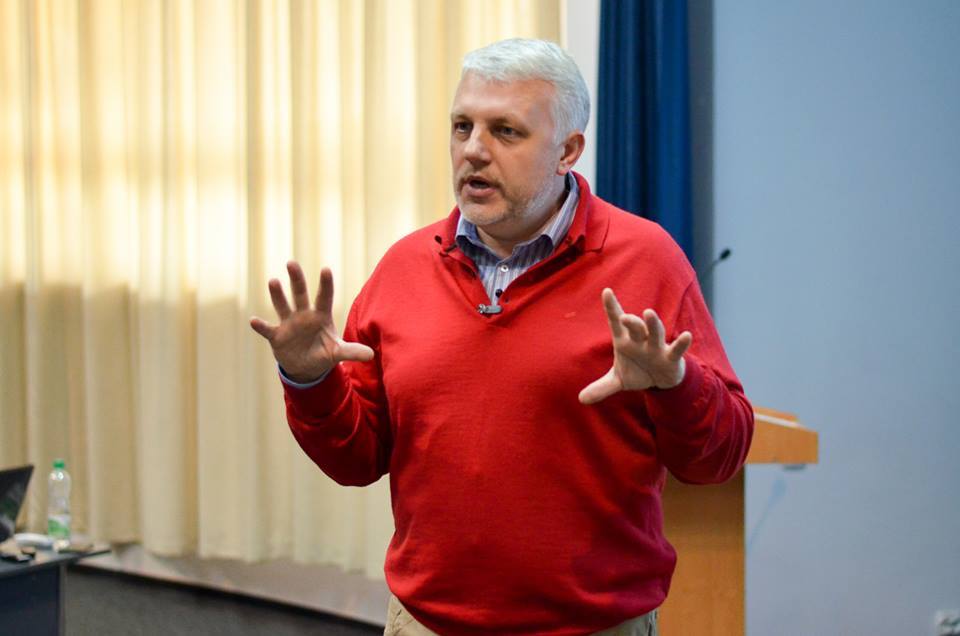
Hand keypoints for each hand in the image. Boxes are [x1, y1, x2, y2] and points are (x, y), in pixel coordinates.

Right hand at [250, 261, 373, 382]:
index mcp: (320, 316)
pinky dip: (261, 326)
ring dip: (277, 295)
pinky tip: (253, 320)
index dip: (325, 284)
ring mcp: (289, 324)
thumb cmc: (323, 354)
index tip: (325, 269)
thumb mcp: (337, 352)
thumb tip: (371, 355)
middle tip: (291, 263)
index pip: (324, 297)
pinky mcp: (277, 336)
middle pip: (300, 294)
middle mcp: (304, 315)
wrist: (306, 367)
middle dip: (296, 279)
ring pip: (282, 306)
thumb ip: (352, 351)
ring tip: (273, 281)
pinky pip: (268, 329)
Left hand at [578, 288, 692, 404]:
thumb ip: (601, 387)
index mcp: (625, 341)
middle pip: (636, 327)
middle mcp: (640, 340)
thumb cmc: (638, 371)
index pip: (616, 322)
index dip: (611, 307)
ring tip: (649, 313)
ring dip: (652, 324)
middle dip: (631, 322)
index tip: (606, 292)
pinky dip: (682, 343)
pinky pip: (677, 349)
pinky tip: (686, 336)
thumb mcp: (618, 380)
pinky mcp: (671, 357)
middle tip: (625, 317)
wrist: (661, 381)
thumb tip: (581, 399)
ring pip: (655, 332)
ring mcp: (656, 347)